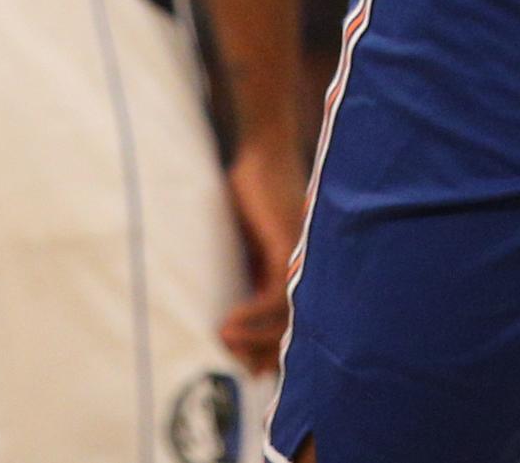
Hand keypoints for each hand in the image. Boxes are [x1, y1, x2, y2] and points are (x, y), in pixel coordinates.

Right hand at [219, 125, 307, 371]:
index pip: (288, 325)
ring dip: (254, 338)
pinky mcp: (286, 246)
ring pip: (286, 319)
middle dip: (264, 353)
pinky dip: (253, 314)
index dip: (269, 350)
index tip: (246, 369)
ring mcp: (297, 260)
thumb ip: (240, 268)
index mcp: (288, 272)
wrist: (264, 150)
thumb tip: (218, 304)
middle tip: (234, 365)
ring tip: (224, 343)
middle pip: (292, 330)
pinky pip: (275, 295)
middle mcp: (300, 271)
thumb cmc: (251, 189)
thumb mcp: (242, 238)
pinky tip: (229, 322)